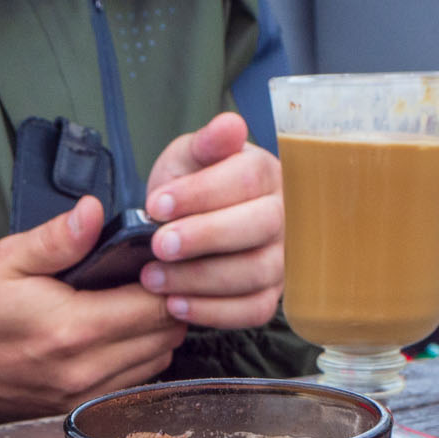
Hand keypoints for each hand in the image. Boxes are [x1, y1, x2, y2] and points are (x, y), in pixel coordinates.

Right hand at [0, 195, 186, 421]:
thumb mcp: (7, 259)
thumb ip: (58, 239)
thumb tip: (94, 212)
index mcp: (73, 328)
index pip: (156, 306)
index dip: (166, 280)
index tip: (155, 262)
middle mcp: (85, 369)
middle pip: (165, 337)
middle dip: (167, 303)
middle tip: (150, 279)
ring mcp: (82, 396)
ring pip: (156, 362)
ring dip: (155, 333)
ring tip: (134, 305)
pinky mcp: (75, 410)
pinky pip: (132, 383)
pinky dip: (137, 358)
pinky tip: (117, 335)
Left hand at [140, 112, 284, 328]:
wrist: (190, 224)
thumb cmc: (192, 187)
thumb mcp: (190, 158)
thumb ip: (205, 143)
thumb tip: (229, 125)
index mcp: (266, 173)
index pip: (247, 178)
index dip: (201, 193)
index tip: (157, 205)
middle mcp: (285, 215)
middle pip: (258, 226)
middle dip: (203, 237)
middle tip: (159, 245)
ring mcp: (282, 258)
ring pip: (255, 272)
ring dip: (200, 279)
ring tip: (154, 278)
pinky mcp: (270, 295)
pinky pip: (253, 311)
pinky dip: (212, 312)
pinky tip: (175, 304)